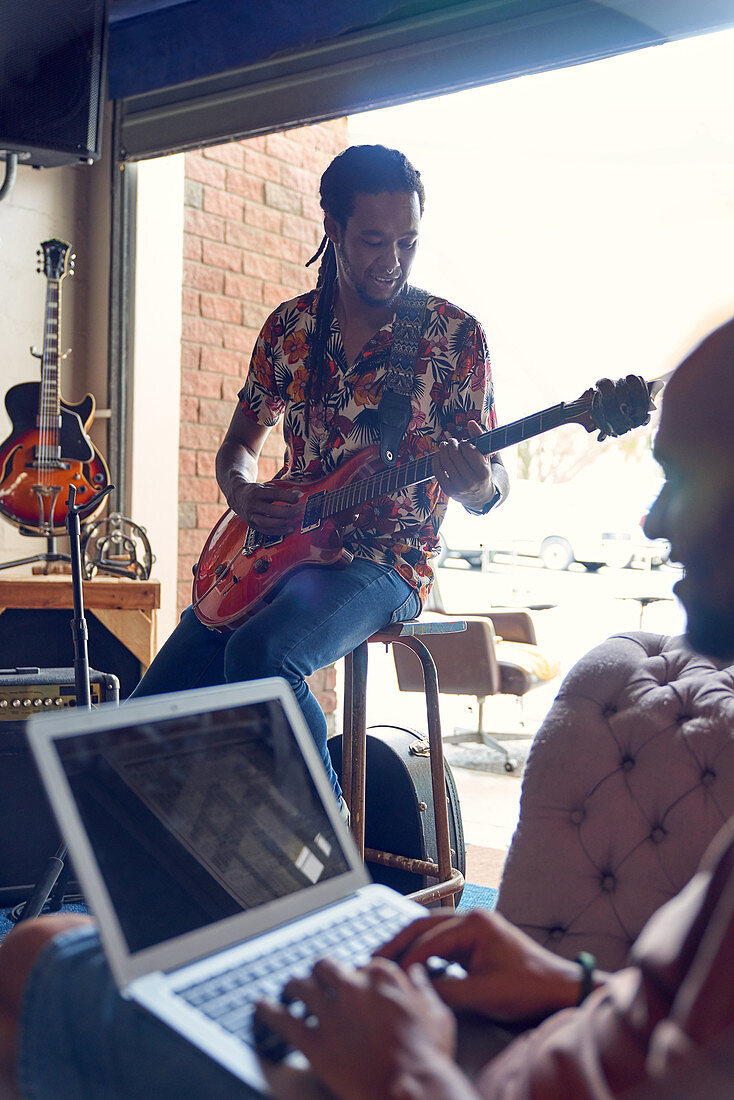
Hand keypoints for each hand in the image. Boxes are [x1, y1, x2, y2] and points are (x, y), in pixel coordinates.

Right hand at [229, 479, 301, 534]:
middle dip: (288, 512)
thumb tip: (299, 494)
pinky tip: (289, 529)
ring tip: (295, 522)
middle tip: (299, 511)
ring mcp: (251, 516)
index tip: (297, 499)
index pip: (274, 494)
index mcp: (257, 492)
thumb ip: (283, 491)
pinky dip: (279, 531)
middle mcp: (252, 505)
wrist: (237, 496)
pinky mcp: (252, 525)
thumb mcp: (267, 487)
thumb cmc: (256, 491)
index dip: (287, 497)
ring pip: (268, 523)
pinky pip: (267, 531)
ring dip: (284, 524)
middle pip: (272, 511)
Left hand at [254, 957, 473, 1099]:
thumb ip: (423, 988)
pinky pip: (283, 1021)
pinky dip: (268, 1012)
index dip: (357, 977)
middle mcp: (352, 988)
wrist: (410, 1090)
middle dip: (321, 973)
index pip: (361, 964)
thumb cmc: (428, 1057)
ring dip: (294, 987)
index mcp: (382, 977)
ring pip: (300, 986)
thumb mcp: (437, 1014)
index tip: (356, 987)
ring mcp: (331, 1014)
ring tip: (289, 990)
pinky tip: (260, 1007)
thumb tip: (416, 973)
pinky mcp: (314, 1043)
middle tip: (318, 982)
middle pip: (326, 967)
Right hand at [377, 910, 583, 1022]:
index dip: (407, 960)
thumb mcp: (484, 993)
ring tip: (385, 958)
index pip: (429, 940)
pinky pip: (443, 942)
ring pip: (431, 932)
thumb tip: (414, 990)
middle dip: (398, 942)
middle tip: (373, 956)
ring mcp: (475, 928)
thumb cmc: (529, 987)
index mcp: (474, 923)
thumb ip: (446, 991)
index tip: (389, 977)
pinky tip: (411, 963)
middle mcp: (472, 919)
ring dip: (409, 945)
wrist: (559, 988)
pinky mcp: (477, 941)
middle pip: (424, 925)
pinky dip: (425, 952)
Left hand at [432, 422, 493, 509]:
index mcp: (483, 472)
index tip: (463, 443)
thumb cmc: (483, 471)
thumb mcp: (486, 456)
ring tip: (443, 445)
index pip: (468, 451)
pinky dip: (436, 461)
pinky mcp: (449, 491)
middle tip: (451, 441)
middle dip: (451, 445)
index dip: (464, 443)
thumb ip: (480, 437)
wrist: (481, 496)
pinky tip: (438, 455)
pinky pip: (438, 472)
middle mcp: (471, 482)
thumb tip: (471, 422)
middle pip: (455, 456)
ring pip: (446, 463)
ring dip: (442, 450)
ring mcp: (459, 488)